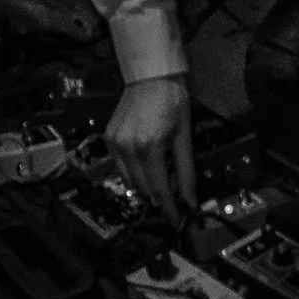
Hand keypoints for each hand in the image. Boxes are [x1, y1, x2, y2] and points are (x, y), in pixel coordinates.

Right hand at [106, 74, 195, 223]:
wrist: (151, 78)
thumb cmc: (174, 102)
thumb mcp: (185, 135)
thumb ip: (186, 170)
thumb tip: (190, 199)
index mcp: (150, 147)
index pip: (159, 189)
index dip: (169, 208)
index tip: (177, 220)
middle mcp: (128, 149)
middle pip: (144, 189)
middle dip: (160, 196)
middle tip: (175, 193)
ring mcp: (114, 145)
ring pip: (130, 182)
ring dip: (147, 185)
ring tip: (163, 174)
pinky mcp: (108, 140)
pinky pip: (120, 168)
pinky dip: (134, 173)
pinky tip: (147, 163)